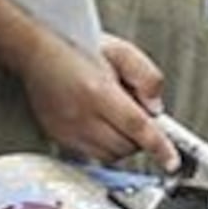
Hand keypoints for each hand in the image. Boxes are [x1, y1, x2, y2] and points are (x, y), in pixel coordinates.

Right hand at [18, 29, 179, 170]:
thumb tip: (156, 108)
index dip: (159, 147)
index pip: (137, 127)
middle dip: (140, 136)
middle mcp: (81, 116)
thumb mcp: (121, 51)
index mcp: (98, 92)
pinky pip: (92, 155)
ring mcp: (67, 130)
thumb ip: (147, 77)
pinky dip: (105, 145)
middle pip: (126, 146)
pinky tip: (102, 124)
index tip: (171, 162)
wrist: (36, 51)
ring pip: (110, 156)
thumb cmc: (78, 46)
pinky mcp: (59, 138)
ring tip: (117, 116)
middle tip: (136, 112)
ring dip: (123, 143)